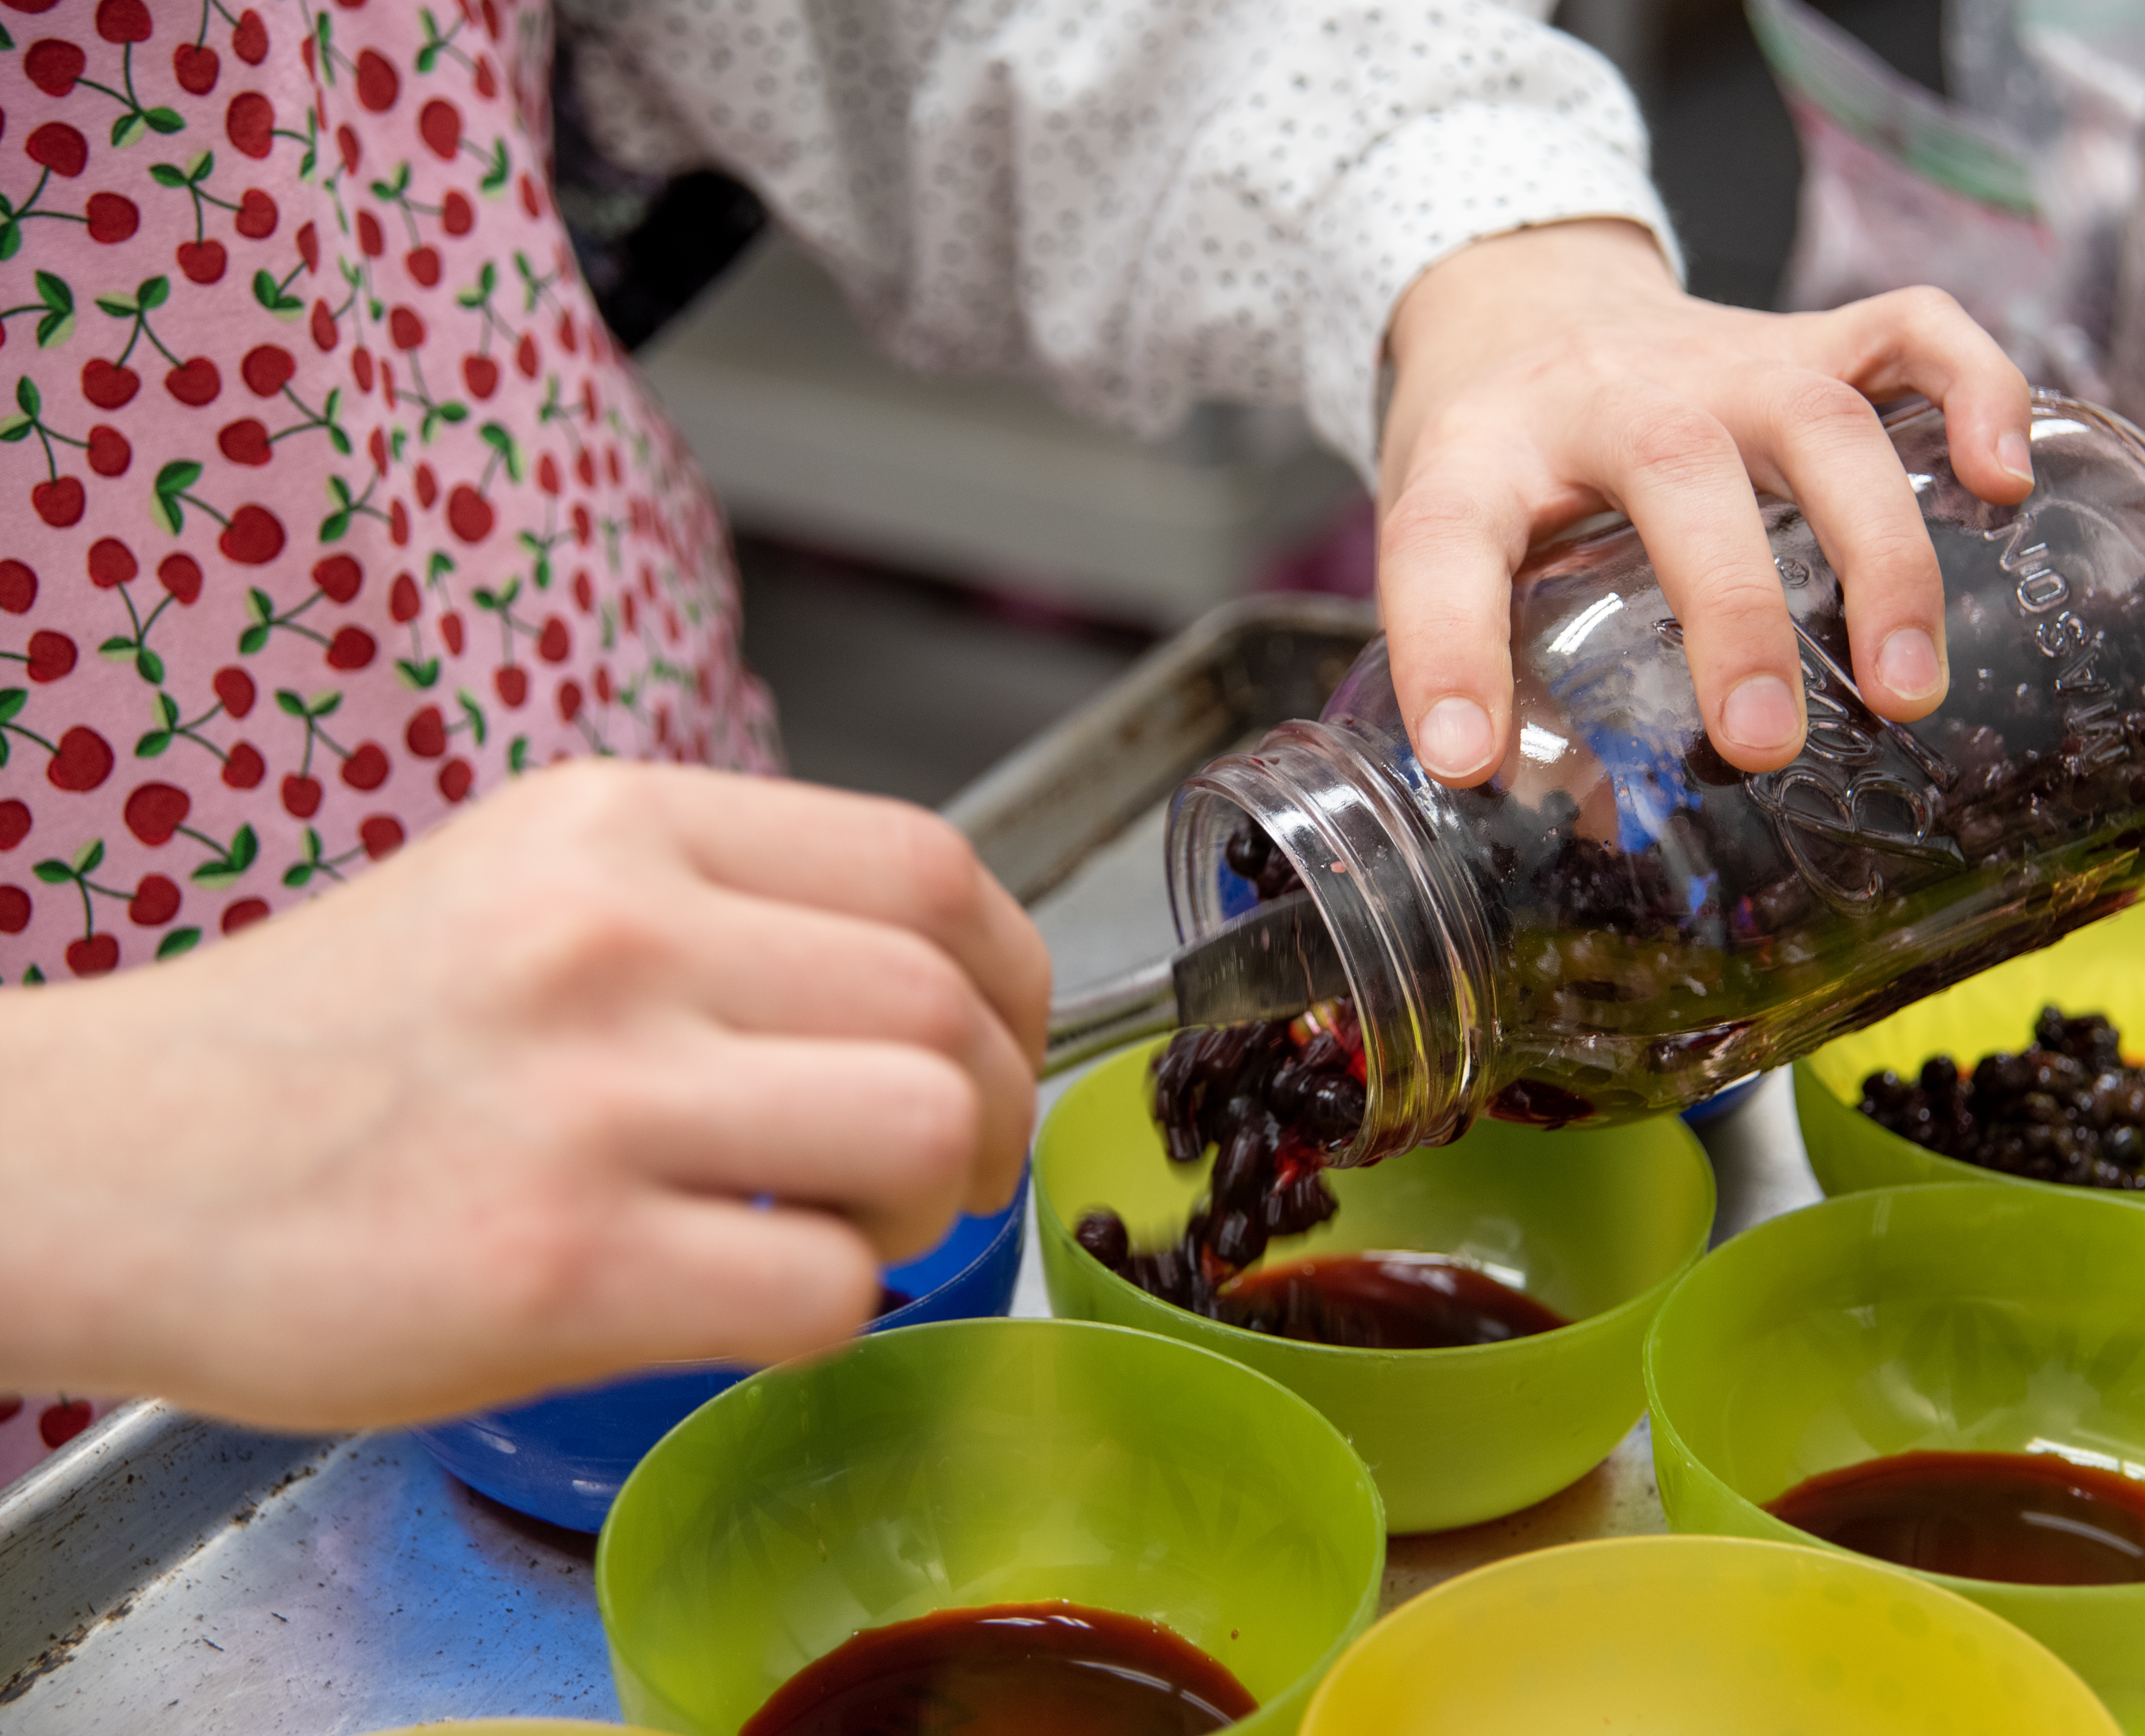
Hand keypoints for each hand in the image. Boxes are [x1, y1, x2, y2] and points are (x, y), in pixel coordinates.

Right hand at [0, 763, 1047, 1430]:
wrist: (105, 1161)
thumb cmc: (332, 1042)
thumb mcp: (524, 887)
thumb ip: (712, 907)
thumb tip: (912, 981)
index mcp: (619, 825)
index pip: (928, 868)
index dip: (1008, 972)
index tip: (995, 1038)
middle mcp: (613, 936)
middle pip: (944, 1004)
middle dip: (989, 1106)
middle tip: (937, 1166)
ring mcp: (587, 1100)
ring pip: (918, 1131)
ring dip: (928, 1204)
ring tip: (852, 1227)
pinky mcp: (555, 1269)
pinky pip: (822, 1291)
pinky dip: (831, 1311)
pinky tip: (751, 1299)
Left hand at [1378, 219, 2034, 784]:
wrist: (1522, 300)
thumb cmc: (1494, 457)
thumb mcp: (1448, 546)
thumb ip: (1501, 673)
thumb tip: (1589, 828)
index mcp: (1479, 453)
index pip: (1444, 541)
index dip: (1448, 651)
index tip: (1470, 759)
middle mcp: (1606, 391)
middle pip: (1676, 470)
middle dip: (1731, 616)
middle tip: (1758, 746)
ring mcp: (1720, 354)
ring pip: (1817, 419)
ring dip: (1876, 554)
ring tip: (1905, 687)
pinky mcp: (1806, 335)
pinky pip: (1909, 334)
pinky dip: (1975, 390)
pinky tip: (2005, 480)